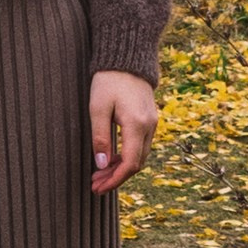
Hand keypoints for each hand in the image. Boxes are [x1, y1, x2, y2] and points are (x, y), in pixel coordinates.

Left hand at [89, 69, 157, 195]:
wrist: (127, 59)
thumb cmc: (109, 81)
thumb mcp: (98, 108)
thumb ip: (100, 138)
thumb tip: (102, 165)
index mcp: (137, 124)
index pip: (130, 164)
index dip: (114, 180)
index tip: (98, 188)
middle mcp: (149, 126)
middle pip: (136, 164)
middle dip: (116, 178)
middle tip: (95, 185)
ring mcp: (152, 123)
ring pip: (139, 156)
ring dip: (121, 168)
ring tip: (99, 174)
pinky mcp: (150, 120)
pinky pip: (141, 146)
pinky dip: (127, 156)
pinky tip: (111, 158)